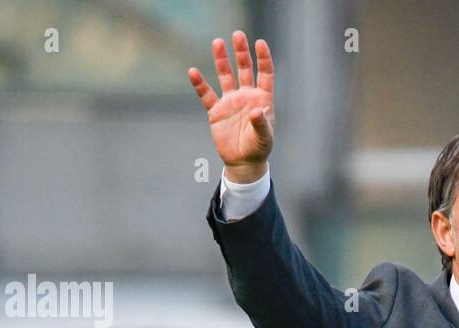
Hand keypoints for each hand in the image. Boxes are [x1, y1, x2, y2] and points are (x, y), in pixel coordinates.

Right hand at [188, 31, 274, 182]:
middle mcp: (246, 96)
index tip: (259, 43)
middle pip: (244, 69)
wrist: (243, 162)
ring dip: (222, 60)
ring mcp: (230, 101)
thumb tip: (256, 111)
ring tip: (217, 42)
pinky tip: (193, 72)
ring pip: (225, 76)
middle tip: (237, 35)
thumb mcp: (264, 138)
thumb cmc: (258, 149)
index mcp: (262, 99)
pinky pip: (206, 94)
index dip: (263, 58)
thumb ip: (261, 125)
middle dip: (241, 52)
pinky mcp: (215, 111)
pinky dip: (200, 84)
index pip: (265, 74)